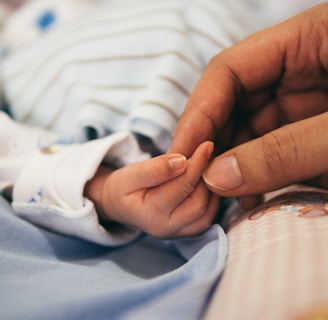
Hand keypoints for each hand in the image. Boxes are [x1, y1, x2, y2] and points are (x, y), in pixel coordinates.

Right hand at [84, 141, 218, 238]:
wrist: (120, 205)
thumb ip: (155, 169)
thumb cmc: (124, 187)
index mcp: (151, 213)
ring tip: (205, 167)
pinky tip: (205, 182)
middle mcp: (167, 228)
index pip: (182, 186)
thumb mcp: (131, 174)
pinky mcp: (187, 232)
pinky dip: (212, 198)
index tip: (207, 145)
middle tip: (207, 155)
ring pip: (207, 211)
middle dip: (205, 177)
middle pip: (199, 202)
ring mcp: (178, 233)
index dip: (197, 163)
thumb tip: (182, 161)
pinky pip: (208, 217)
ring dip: (211, 188)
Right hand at [170, 4, 327, 207]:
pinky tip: (251, 195)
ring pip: (251, 129)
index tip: (181, 155)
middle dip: (214, 145)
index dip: (199, 114)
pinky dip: (258, 172)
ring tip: (225, 198)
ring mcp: (307, 97)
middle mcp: (301, 67)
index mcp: (310, 39)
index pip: (229, 70)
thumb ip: (286, 151)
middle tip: (201, 185)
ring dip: (234, 165)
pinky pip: (274, 146)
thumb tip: (218, 177)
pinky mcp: (313, 125)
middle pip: (235, 102)